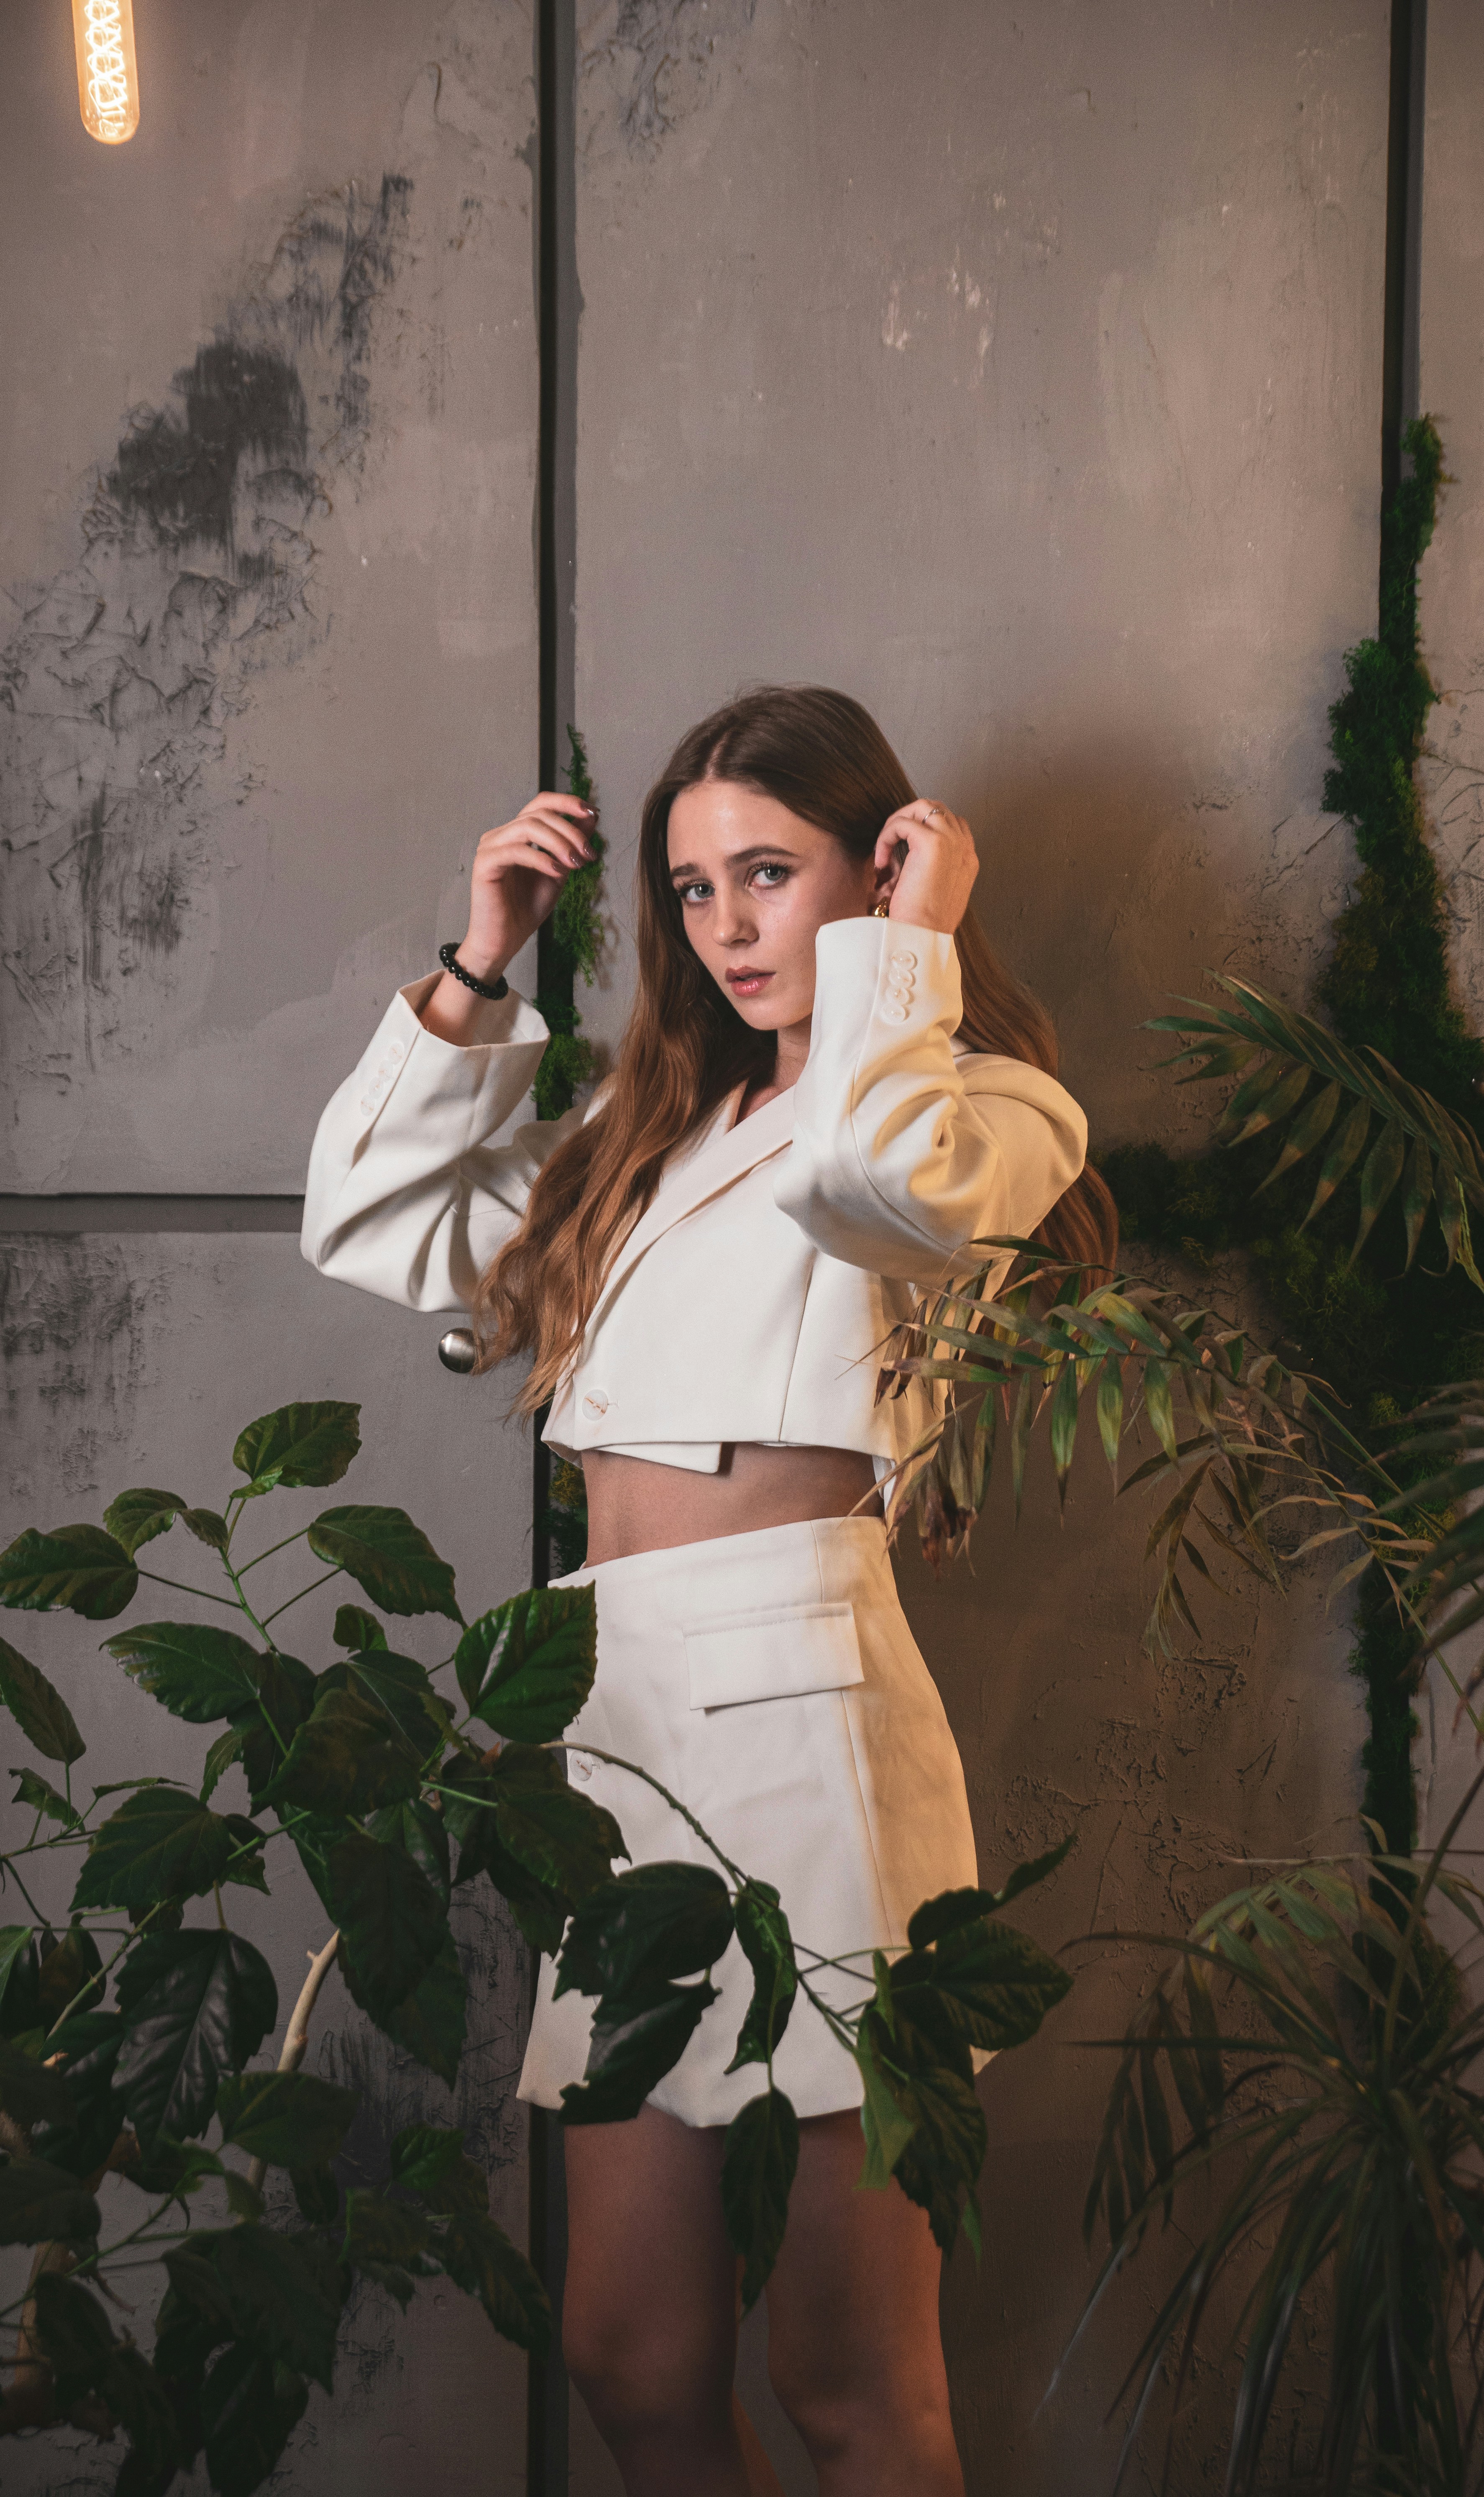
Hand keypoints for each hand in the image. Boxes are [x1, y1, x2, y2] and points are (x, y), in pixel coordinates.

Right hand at [458, 792, 597, 979]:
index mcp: (516, 834)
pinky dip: (542, 859)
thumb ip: (571, 844)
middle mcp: (501, 835)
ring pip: (529, 827)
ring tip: (576, 863)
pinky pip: (517, 850)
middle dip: (571, 831)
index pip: (541, 803)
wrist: (504, 941)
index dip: (567, 802)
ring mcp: (490, 847)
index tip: (594, 813)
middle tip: (589, 855)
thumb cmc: (526, 909)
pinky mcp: (484, 863)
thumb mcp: (559, 871)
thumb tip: (592, 816)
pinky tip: (558, 871)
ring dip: (559, 843)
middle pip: (539, 814)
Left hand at [872, 799, 977, 933]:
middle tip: (890, 842)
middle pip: (937, 808)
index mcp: (967, 859)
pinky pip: (902, 823)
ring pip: (922, 807)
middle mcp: (963, 847)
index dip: (925, 826)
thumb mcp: (937, 893)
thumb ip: (935, 870)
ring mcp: (951, 842)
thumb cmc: (926, 924)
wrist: (924, 937)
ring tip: (885, 848)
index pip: (953, 822)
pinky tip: (882, 861)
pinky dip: (886, 837)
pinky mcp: (932, 843)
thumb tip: (910, 859)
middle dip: (909, 818)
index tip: (904, 845)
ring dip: (898, 822)